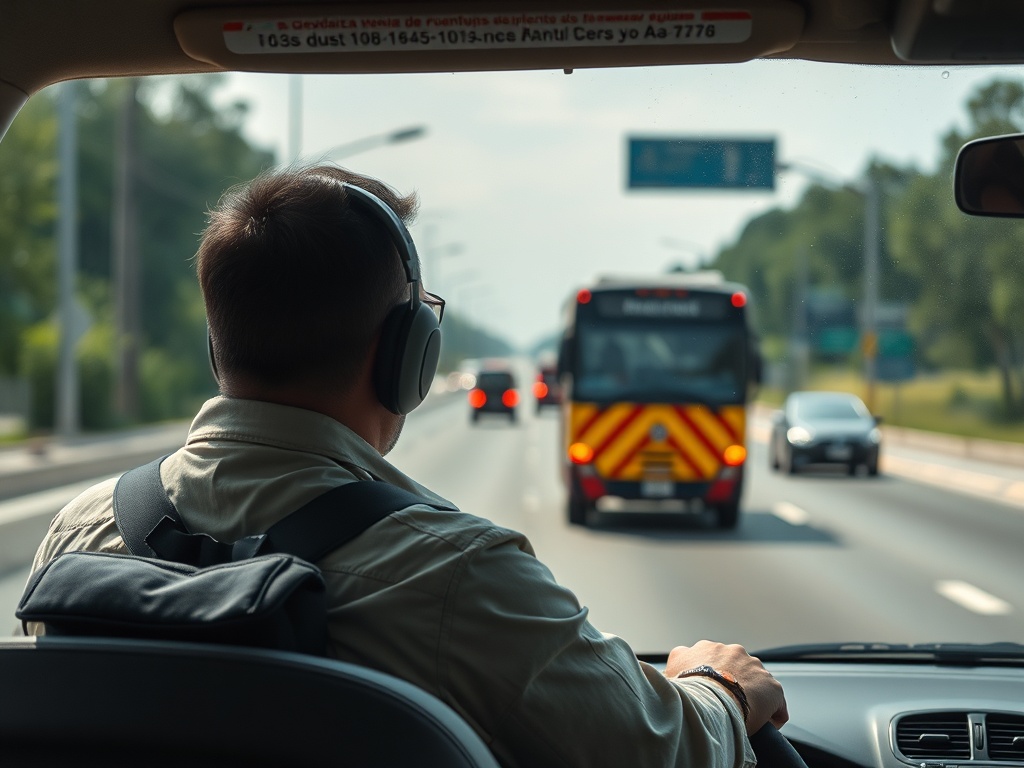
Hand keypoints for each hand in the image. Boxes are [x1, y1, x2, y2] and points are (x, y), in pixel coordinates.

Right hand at [665, 640, 788, 735]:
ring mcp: (753, 665)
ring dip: (750, 694)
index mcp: (704, 648)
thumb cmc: (687, 692)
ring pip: (753, 680)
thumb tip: (663, 677)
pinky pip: (775, 701)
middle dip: (730, 681)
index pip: (707, 658)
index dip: (707, 676)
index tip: (706, 690)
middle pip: (733, 666)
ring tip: (742, 714)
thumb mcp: (669, 675)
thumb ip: (671, 671)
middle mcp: (729, 650)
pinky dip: (771, 713)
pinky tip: (763, 726)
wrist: (710, 701)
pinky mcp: (772, 686)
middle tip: (722, 703)